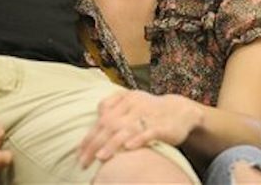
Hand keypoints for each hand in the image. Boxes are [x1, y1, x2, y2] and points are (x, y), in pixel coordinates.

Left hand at [77, 90, 194, 168]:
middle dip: (95, 144)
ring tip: (101, 157)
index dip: (89, 136)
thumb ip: (111, 110)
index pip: (101, 118)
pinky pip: (148, 132)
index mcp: (124, 99)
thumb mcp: (130, 104)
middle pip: (110, 125)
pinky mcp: (161, 126)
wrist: (181, 110)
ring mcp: (148, 115)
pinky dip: (138, 139)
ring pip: (127, 129)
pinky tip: (128, 148)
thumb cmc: (150, 111)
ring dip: (112, 144)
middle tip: (83, 161)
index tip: (78, 153)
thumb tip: (92, 126)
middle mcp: (134, 105)